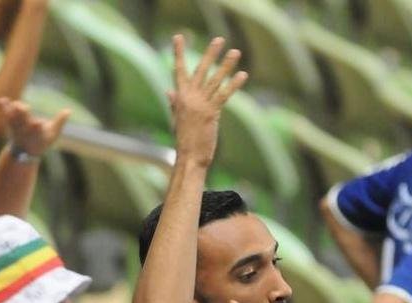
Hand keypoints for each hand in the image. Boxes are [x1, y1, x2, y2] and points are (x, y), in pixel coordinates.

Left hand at [0, 97, 69, 157]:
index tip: (39, 122)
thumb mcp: (53, 135)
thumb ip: (60, 122)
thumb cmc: (42, 142)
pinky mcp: (10, 124)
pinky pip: (6, 114)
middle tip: (25, 108)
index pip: (37, 129)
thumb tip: (69, 110)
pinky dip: (4, 107)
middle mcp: (25, 131)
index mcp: (37, 134)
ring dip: (14, 110)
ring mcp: (16, 128)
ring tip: (14, 104)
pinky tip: (2, 100)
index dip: (38, 125)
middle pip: (23, 121)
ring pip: (14, 117)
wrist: (24, 152)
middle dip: (24, 115)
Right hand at [169, 35, 247, 167]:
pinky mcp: (211, 113)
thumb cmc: (184, 140)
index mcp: (179, 97)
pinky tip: (243, 74)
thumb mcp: (177, 118)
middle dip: (210, 54)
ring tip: (236, 51)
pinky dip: (233, 84)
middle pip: (200, 70)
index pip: (178, 70)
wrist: (188, 157)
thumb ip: (174, 102)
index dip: (178, 53)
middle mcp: (188, 98)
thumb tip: (168, 91)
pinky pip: (224, 94)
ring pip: (215, 79)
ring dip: (226, 65)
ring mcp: (199, 104)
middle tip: (219, 39)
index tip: (178, 37)